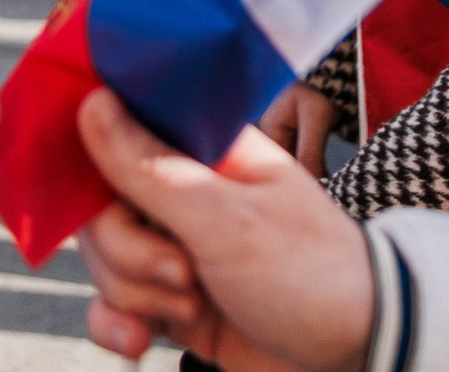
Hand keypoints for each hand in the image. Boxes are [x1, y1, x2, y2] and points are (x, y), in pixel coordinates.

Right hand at [75, 88, 375, 370]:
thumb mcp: (226, 221)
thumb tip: (90, 101)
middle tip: (184, 272)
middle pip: (99, 208)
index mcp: (199, 147)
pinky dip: (117, 324)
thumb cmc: (310, 273)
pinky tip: (141, 340)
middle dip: (128, 252)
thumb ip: (151, 167)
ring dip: (135, 293)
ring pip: (103, 259)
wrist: (358, 353)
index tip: (108, 198)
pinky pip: (110, 304)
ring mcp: (172, 244)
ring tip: (194, 305)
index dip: (93, 164)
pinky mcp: (168, 296)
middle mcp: (180, 189)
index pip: (116, 129)